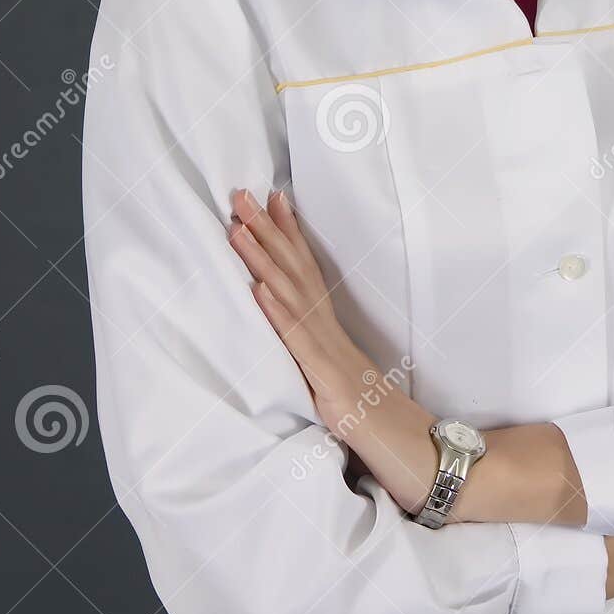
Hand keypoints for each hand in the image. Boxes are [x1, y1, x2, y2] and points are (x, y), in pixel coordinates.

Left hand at [228, 187, 347, 397]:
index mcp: (318, 309)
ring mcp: (317, 337)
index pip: (301, 259)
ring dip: (260, 258)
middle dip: (264, 226)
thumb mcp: (318, 346)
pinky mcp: (316, 365)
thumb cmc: (342, 384)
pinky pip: (293, 335)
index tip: (271, 193)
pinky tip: (259, 290)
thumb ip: (301, 322)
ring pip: (285, 289)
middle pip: (289, 263)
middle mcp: (318, 314)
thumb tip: (279, 298)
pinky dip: (276, 312)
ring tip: (237, 230)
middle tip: (241, 194)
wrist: (376, 419)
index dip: (286, 226)